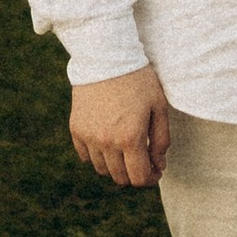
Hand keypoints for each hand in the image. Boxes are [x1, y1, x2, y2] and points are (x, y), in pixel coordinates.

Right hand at [67, 65, 170, 184]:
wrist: (106, 57)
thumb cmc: (138, 80)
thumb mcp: (158, 106)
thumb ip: (161, 140)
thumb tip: (158, 165)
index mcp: (130, 138)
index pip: (138, 178)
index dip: (149, 178)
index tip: (155, 170)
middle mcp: (107, 142)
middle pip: (120, 177)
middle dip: (134, 173)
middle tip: (143, 159)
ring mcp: (89, 137)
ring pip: (102, 169)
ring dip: (115, 166)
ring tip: (125, 149)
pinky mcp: (76, 129)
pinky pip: (85, 156)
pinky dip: (97, 155)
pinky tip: (107, 141)